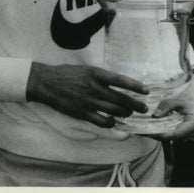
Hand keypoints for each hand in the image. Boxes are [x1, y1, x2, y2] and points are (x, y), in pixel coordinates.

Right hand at [26, 62, 149, 127]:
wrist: (48, 82)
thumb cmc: (67, 73)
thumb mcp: (86, 69)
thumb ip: (101, 76)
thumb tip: (116, 82)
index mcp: (96, 74)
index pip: (121, 80)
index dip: (135, 86)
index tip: (145, 91)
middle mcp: (94, 87)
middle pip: (120, 98)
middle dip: (135, 104)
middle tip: (144, 108)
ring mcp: (88, 101)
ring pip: (113, 110)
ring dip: (124, 113)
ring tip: (130, 114)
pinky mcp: (81, 112)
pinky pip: (100, 120)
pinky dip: (110, 122)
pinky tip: (114, 122)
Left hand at [151, 73, 193, 140]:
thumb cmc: (189, 93)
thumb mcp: (176, 99)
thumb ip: (165, 107)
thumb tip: (154, 116)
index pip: (175, 134)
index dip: (161, 135)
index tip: (149, 132)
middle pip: (175, 138)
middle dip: (160, 134)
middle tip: (146, 131)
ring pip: (177, 138)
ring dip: (165, 133)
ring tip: (153, 128)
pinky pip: (180, 135)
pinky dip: (171, 131)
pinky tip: (162, 126)